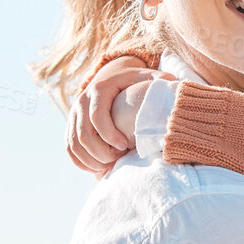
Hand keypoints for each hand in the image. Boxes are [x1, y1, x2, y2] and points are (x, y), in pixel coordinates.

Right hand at [65, 56, 169, 175]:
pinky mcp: (71, 125)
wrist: (111, 74)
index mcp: (99, 89)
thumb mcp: (146, 75)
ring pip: (74, 144)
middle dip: (101, 152)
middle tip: (119, 159)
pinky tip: (97, 169)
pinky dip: (80, 162)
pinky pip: (69, 148)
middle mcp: (81, 101)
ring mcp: (73, 114)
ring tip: (110, 166)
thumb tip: (174, 84)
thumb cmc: (133, 79)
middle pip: (83, 134)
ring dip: (90, 160)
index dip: (109, 134)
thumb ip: (159, 79)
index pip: (97, 115)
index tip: (125, 146)